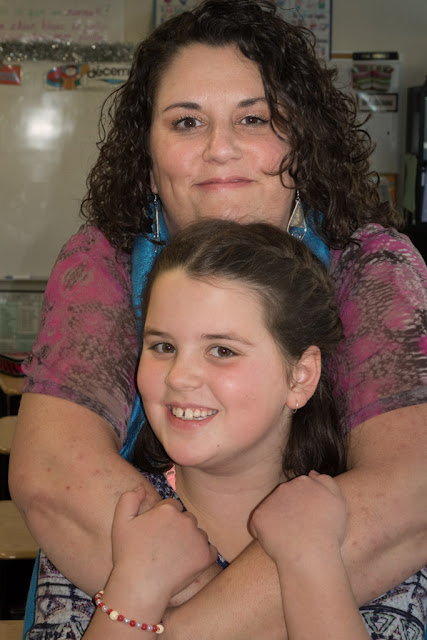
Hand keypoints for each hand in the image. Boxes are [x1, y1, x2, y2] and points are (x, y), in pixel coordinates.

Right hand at [109, 486, 217, 605]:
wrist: (140, 586)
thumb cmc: (128, 555)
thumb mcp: (121, 522)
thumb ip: (129, 498)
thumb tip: (141, 486)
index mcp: (168, 509)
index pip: (172, 506)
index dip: (162, 519)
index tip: (155, 533)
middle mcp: (186, 519)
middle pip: (186, 518)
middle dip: (178, 528)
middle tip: (164, 546)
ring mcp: (198, 538)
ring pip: (197, 534)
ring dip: (190, 541)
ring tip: (173, 557)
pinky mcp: (206, 556)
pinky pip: (209, 550)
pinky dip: (201, 555)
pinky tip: (186, 564)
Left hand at [249, 471, 347, 564]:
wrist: (311, 553)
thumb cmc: (329, 531)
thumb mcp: (337, 501)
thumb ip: (327, 482)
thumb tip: (311, 473)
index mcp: (304, 482)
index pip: (301, 489)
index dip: (305, 505)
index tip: (311, 520)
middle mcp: (285, 487)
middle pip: (285, 497)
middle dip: (290, 510)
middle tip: (301, 529)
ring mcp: (270, 501)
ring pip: (272, 510)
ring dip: (278, 521)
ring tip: (290, 538)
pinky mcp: (258, 516)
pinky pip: (258, 525)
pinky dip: (265, 534)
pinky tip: (277, 544)